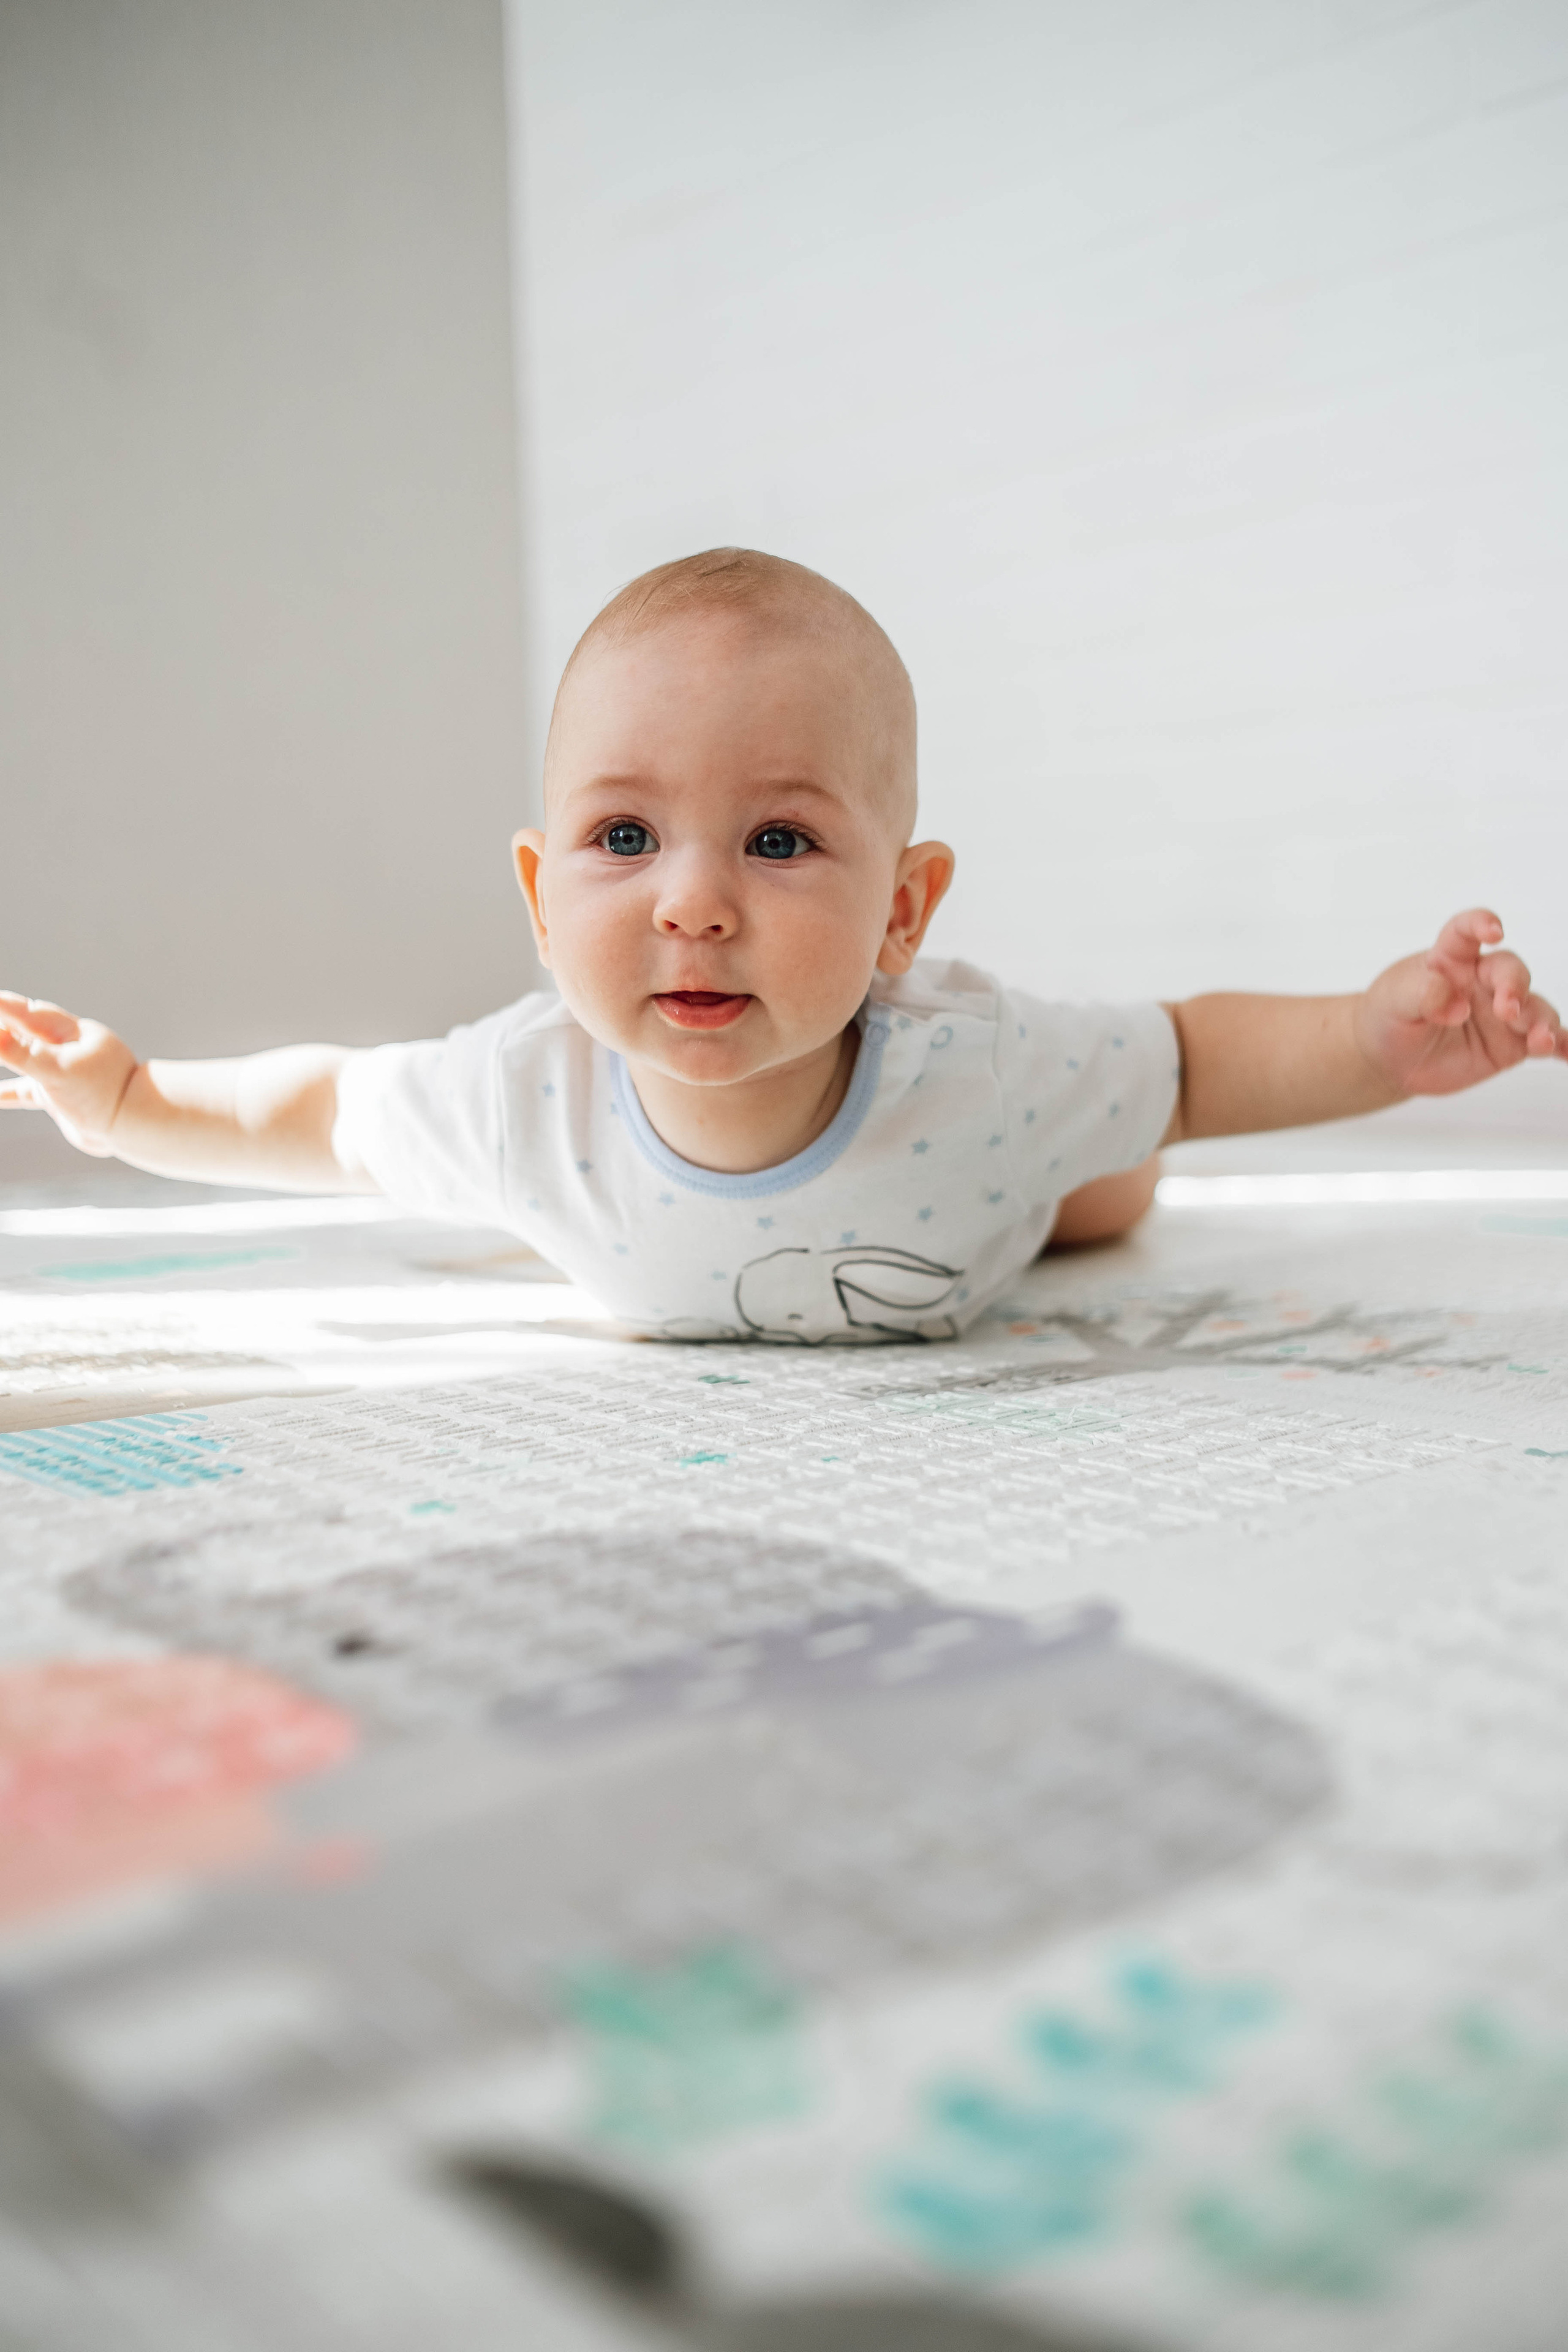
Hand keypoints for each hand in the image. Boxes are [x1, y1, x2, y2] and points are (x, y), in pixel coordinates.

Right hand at [0, 996, 139, 1155]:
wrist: (134, 1126)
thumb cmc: (103, 1094)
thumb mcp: (58, 1070)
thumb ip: (23, 1053)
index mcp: (70, 1034)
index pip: (28, 1014)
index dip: (5, 1006)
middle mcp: (65, 1049)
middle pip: (24, 1029)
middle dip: (3, 1023)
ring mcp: (61, 1073)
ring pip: (23, 1059)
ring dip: (4, 1054)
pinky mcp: (59, 1097)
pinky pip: (25, 1092)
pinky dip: (7, 1093)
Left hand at [1354, 911, 1566, 1099]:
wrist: (1389, 1058)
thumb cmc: (1390, 1016)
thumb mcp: (1393, 1001)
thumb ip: (1421, 994)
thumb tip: (1456, 1006)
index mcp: (1450, 957)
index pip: (1467, 931)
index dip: (1482, 924)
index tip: (1494, 931)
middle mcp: (1482, 980)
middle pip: (1510, 971)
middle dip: (1514, 986)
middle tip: (1506, 1009)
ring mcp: (1501, 1011)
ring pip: (1534, 1008)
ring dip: (1542, 1021)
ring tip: (1542, 1040)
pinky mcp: (1510, 1043)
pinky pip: (1541, 1042)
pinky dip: (1561, 1045)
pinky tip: (1567, 1053)